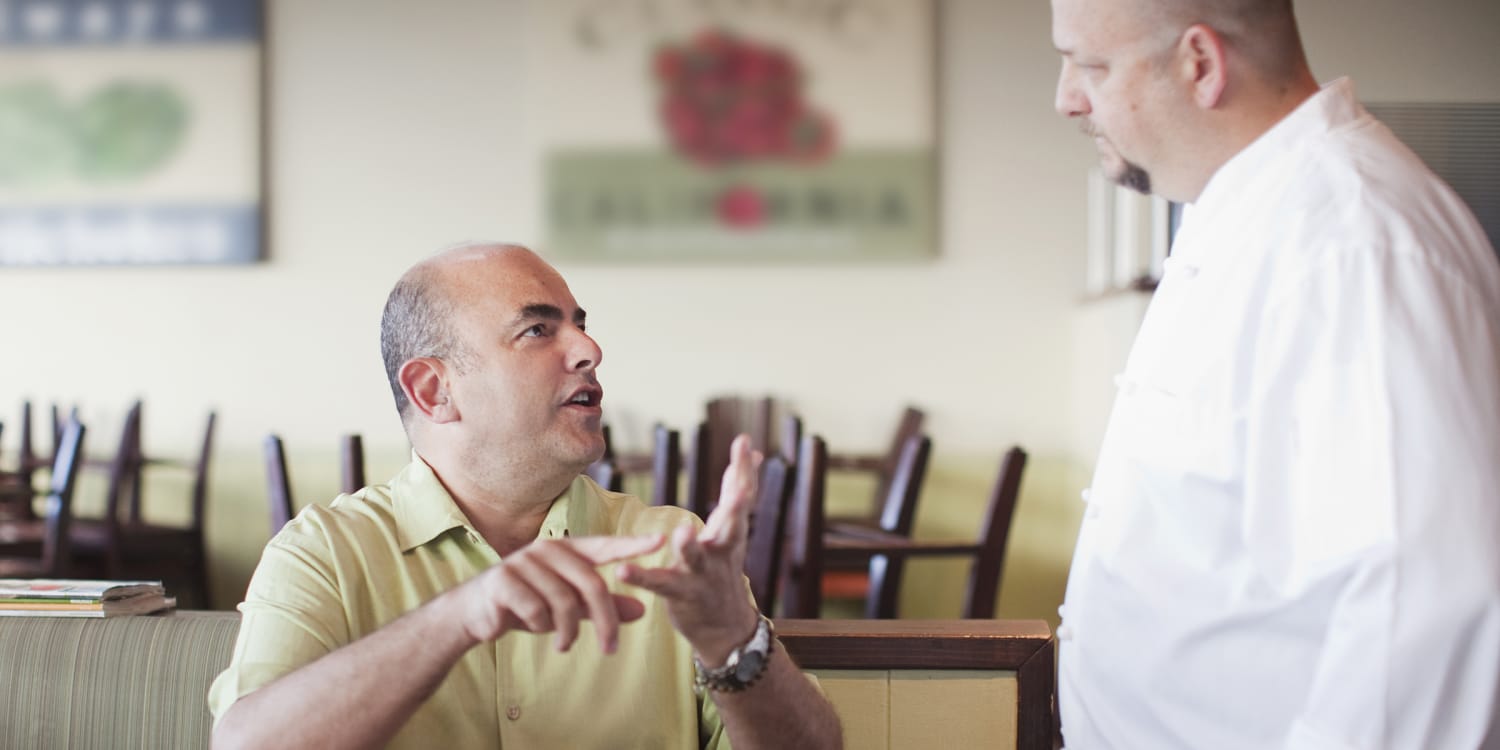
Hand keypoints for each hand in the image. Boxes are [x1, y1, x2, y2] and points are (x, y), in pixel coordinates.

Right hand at [456, 534, 663, 653]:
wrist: (475, 614)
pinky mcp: (504, 580)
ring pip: (565, 602)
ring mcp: (523, 561)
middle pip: (592, 584)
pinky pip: (537, 610)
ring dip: (568, 631)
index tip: (661, 540)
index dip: (632, 544)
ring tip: (564, 644)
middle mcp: (547, 549)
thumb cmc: (527, 605)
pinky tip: (536, 629)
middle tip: (610, 649)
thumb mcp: (569, 608)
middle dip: (606, 620)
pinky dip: (542, 627)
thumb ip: (603, 606)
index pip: (605, 545)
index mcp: (566, 550)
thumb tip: (643, 610)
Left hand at [617, 434, 764, 663]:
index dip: (744, 469)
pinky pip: (659, 584)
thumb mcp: (733, 528)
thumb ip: (737, 492)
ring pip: (696, 557)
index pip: (742, 496)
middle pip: (732, 524)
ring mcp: (702, 573)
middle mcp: (722, 549)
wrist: (726, 627)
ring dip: (690, 545)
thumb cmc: (724, 569)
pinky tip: (623, 570)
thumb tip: (754, 452)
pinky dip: (641, 577)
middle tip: (740, 485)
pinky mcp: (680, 593)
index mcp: (732, 531)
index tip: (745, 442)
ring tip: (682, 532)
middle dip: (736, 504)